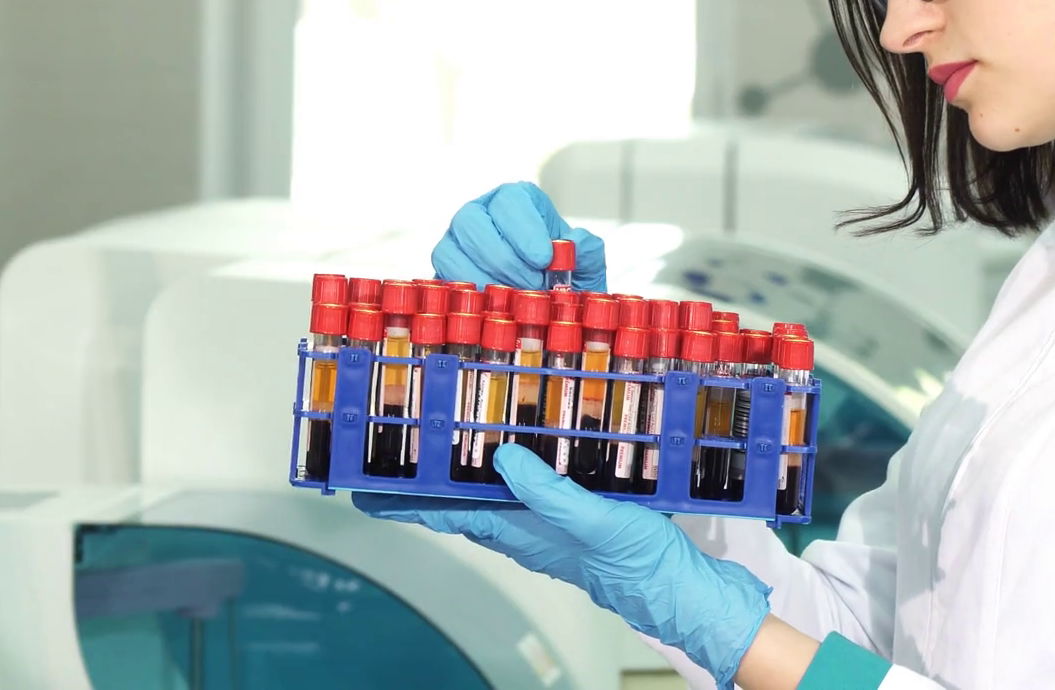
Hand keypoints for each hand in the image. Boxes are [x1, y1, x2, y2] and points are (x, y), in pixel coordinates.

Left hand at [354, 444, 770, 685]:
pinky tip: (520, 463)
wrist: (690, 598)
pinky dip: (511, 477)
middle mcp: (531, 532)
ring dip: (462, 480)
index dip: (404, 501)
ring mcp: (554, 529)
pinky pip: (530, 496)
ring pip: (492, 501)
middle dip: (422, 487)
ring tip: (438, 456)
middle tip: (389, 463)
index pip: (448, 513)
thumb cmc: (647, 569)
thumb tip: (501, 460)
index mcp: (524, 532)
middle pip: (460, 506)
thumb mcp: (597, 520)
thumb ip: (548, 492)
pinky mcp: (580, 523)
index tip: (363, 490)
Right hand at [430, 181, 606, 290]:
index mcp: (517, 202)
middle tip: (531, 284)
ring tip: (513, 298)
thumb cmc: (561, 279)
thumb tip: (577, 242)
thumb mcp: (584, 268)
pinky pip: (442, 275)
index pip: (511, 199)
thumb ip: (588, 253)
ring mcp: (457, 241)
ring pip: (450, 248)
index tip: (544, 258)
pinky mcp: (445, 270)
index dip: (524, 228)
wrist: (543, 308)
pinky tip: (491, 305)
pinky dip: (467, 292)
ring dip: (483, 277)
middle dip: (503, 257)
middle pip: (472, 220)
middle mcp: (482, 214)